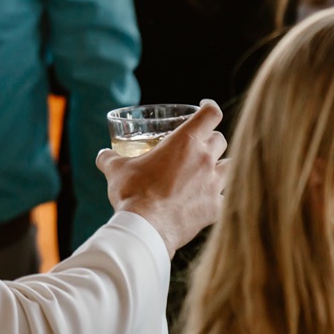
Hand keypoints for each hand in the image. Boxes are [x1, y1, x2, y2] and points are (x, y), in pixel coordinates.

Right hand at [99, 100, 226, 256]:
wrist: (146, 228)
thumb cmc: (133, 193)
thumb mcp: (116, 169)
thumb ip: (110, 158)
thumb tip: (103, 155)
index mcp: (185, 142)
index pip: (210, 114)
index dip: (210, 106)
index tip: (205, 106)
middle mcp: (205, 159)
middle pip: (220, 139)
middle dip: (211, 139)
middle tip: (198, 144)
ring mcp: (214, 183)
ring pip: (230, 166)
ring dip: (220, 165)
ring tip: (208, 170)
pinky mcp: (216, 207)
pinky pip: (224, 196)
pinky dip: (216, 195)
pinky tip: (205, 199)